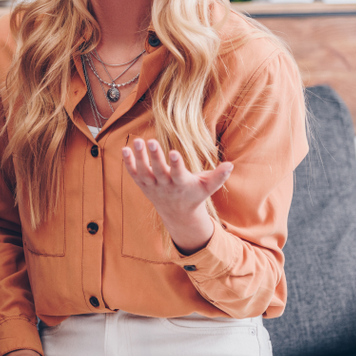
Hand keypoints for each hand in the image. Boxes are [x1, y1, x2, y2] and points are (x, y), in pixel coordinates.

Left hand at [122, 138, 233, 253]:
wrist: (178, 214)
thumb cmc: (195, 195)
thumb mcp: (208, 187)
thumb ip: (218, 176)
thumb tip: (231, 165)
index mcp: (182, 184)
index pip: (178, 174)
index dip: (176, 164)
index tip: (173, 152)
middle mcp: (165, 185)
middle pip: (158, 171)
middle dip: (155, 157)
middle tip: (150, 141)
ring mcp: (152, 186)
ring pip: (143, 172)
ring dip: (139, 157)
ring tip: (136, 141)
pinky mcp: (143, 184)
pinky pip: (133, 174)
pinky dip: (128, 163)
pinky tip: (124, 149)